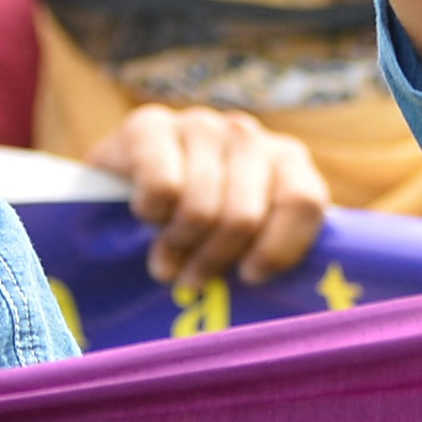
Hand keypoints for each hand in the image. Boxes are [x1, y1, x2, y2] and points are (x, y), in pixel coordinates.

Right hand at [104, 103, 328, 284]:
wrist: (120, 189)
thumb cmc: (198, 227)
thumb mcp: (245, 237)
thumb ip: (273, 248)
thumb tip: (290, 296)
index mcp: (286, 159)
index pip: (302, 201)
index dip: (276, 249)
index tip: (249, 276)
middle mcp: (247, 134)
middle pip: (244, 216)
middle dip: (214, 259)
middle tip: (192, 280)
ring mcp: (200, 125)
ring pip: (200, 208)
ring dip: (178, 244)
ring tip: (167, 260)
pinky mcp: (150, 126)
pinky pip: (161, 188)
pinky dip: (151, 214)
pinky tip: (148, 215)